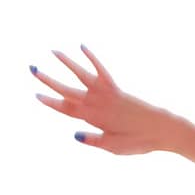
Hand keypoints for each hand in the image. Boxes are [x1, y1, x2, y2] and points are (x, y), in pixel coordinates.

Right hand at [30, 44, 179, 154]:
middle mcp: (97, 102)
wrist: (162, 129)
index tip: (37, 95)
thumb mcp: (115, 147)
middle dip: (49, 80)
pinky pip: (101, 69)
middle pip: (68, 90)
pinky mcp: (116, 88)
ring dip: (67, 62)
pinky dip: (92, 57)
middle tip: (32, 69)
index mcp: (94, 118)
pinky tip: (82, 46)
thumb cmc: (138, 142)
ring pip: (81, 74)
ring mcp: (106, 93)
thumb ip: (94, 141)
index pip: (66, 109)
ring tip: (54, 51)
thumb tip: (75, 134)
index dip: (51, 102)